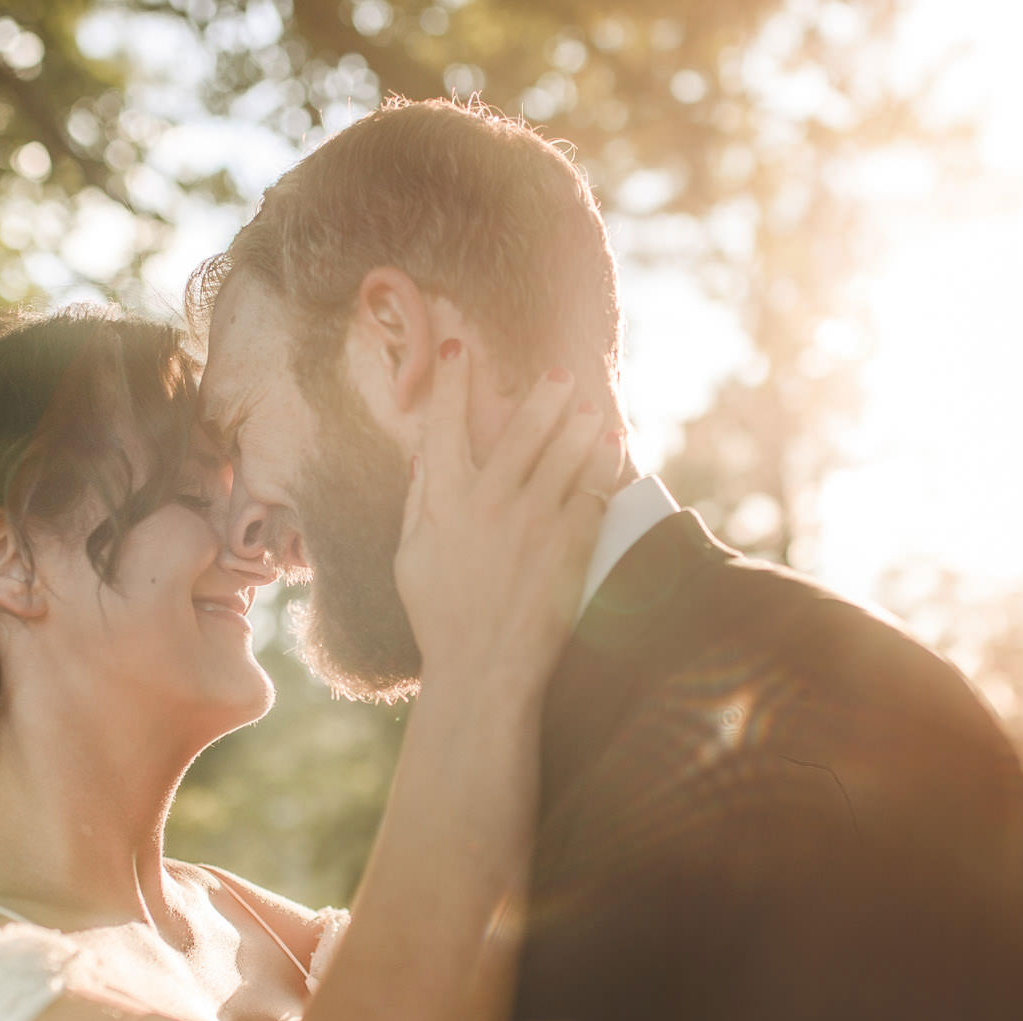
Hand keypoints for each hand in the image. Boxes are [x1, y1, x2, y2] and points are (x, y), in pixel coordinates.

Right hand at [394, 341, 619, 697]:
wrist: (483, 670)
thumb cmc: (440, 618)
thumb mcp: (410, 559)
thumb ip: (417, 502)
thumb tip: (424, 454)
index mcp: (444, 503)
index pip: (444, 426)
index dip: (450, 382)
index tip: (457, 348)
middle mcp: (491, 503)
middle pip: (523, 430)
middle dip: (543, 394)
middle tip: (558, 375)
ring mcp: (535, 523)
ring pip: (566, 452)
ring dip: (580, 423)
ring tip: (589, 408)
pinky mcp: (571, 546)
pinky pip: (594, 490)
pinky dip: (605, 462)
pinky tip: (612, 446)